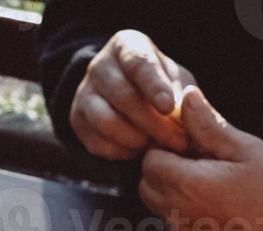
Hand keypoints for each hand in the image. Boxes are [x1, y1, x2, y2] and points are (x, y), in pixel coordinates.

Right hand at [69, 29, 194, 159]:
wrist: (131, 101)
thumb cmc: (162, 87)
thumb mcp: (178, 82)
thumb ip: (183, 95)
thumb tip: (185, 110)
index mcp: (127, 46)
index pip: (138, 63)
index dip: (154, 86)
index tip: (168, 107)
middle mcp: (100, 65)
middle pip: (124, 97)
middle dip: (154, 123)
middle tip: (178, 142)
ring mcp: (84, 92)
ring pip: (107, 122)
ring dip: (136, 140)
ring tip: (156, 145)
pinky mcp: (77, 119)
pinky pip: (98, 143)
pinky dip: (122, 152)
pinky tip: (138, 149)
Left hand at [139, 87, 262, 230]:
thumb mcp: (244, 150)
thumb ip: (208, 125)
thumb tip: (186, 98)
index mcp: (187, 185)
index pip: (150, 159)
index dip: (166, 149)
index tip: (190, 148)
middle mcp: (178, 215)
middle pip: (148, 185)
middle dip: (165, 171)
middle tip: (198, 166)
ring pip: (160, 209)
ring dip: (175, 195)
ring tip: (211, 188)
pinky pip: (177, 229)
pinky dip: (188, 217)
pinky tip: (218, 211)